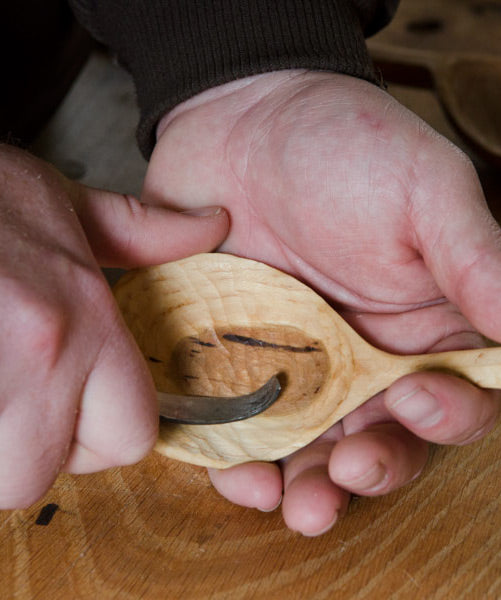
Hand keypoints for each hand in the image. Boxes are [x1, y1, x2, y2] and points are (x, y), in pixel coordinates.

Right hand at [0, 144, 227, 507]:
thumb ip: (146, 232)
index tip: (77, 413)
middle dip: (25, 452)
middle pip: (36, 473)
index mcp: (82, 321)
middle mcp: (35, 355)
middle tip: (14, 402)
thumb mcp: (65, 205)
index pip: (130, 436)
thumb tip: (212, 224)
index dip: (102, 435)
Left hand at [143, 70, 500, 534]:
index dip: (443, 416)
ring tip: (284, 500)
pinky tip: (234, 467)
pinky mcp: (235, 357)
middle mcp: (363, 356)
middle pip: (376, 440)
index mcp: (424, 324)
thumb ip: (480, 265)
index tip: (413, 398)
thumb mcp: (427, 192)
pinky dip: (236, 454)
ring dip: (299, 483)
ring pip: (307, 447)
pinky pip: (239, 422)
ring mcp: (296, 362)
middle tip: (338, 484)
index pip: (453, 396)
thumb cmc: (346, 145)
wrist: (244, 117)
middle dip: (363, 474)